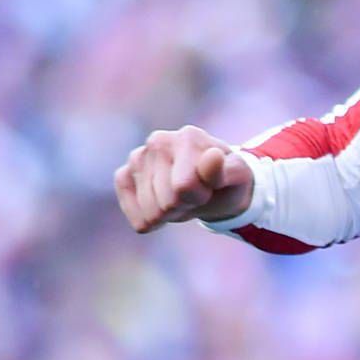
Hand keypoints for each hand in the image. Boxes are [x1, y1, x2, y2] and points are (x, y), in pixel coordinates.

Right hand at [115, 126, 254, 230]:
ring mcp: (138, 158)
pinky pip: (132, 213)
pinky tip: (162, 207)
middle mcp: (157, 142)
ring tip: (181, 197)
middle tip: (196, 195)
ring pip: (150, 213)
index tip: (209, 187)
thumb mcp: (236, 177)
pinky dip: (150, 221)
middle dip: (184, 206)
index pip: (183, 187)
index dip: (199, 197)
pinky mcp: (124, 176)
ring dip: (169, 214)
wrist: (214, 185)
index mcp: (187, 138)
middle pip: (165, 203)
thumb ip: (224, 170)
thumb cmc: (226, 181)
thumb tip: (212, 156)